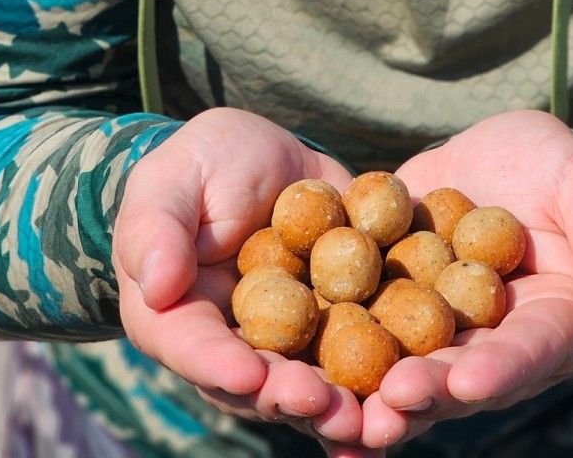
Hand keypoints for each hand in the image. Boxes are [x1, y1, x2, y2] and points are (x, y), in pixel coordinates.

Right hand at [113, 109, 364, 446]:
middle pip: (258, 383)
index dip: (220, 366)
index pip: (194, 347)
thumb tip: (157, 286)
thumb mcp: (169, 181)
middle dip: (291, 398)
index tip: (251, 373)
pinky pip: (362, 354)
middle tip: (323, 403)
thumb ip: (157, 230)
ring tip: (369, 419)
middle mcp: (234, 344)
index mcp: (178, 317)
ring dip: (339, 407)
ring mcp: (290, 340)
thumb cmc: (199, 164)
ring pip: (312, 384)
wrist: (260, 153)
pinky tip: (415, 391)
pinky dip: (385, 378)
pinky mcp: (337, 322)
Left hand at [343, 110, 572, 453]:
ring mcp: (436, 332)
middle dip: (425, 394)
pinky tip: (290, 378)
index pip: (527, 352)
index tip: (469, 380)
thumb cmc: (562, 171)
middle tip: (388, 404)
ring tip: (336, 412)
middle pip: (459, 378)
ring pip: (404, 372)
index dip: (500, 369)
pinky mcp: (388, 307)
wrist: (506, 161)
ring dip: (371, 396)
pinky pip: (358, 335)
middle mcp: (490, 346)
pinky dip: (328, 360)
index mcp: (550, 327)